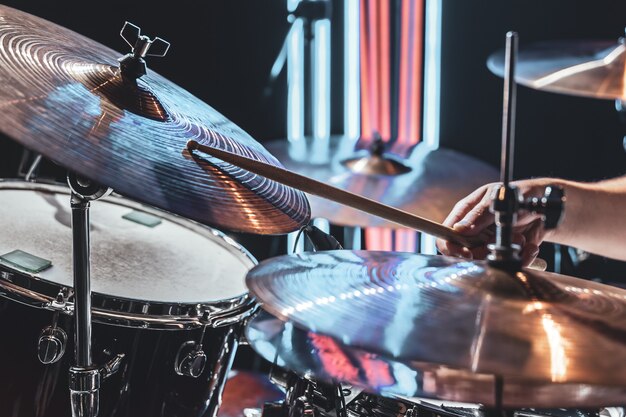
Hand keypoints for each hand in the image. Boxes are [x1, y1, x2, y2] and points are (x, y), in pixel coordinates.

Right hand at [436, 179, 550, 266]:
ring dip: (506, 251)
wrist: (543, 206)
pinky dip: (522, 257)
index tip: (468, 253)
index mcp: (465, 214)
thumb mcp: (496, 199)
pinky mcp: (504, 252)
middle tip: (500, 241)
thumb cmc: (518, 195)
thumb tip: (459, 229)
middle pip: (465, 252)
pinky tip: (528, 245)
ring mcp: (488, 243)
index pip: (446, 234)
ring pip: (487, 261)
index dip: (452, 247)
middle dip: (485, 251)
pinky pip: (507, 263)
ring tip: (520, 237)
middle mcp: (474, 231)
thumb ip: (478, 214)